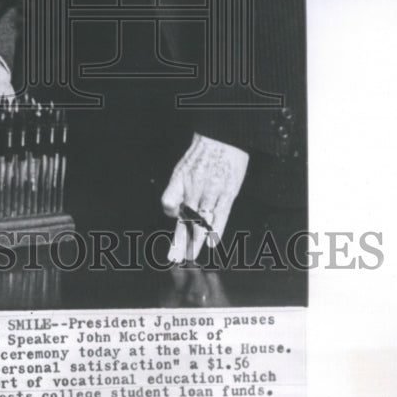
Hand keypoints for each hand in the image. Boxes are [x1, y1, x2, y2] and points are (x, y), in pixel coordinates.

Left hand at [162, 133, 248, 262]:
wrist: (224, 138)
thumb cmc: (203, 153)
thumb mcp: (183, 166)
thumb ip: (177, 188)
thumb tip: (173, 211)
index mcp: (181, 179)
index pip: (168, 202)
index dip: (170, 212)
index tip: (175, 219)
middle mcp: (194, 187)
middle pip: (184, 219)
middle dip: (179, 241)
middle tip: (174, 258)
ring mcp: (212, 192)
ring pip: (201, 222)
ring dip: (196, 242)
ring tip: (190, 257)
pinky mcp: (228, 194)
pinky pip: (221, 216)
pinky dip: (216, 230)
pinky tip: (211, 243)